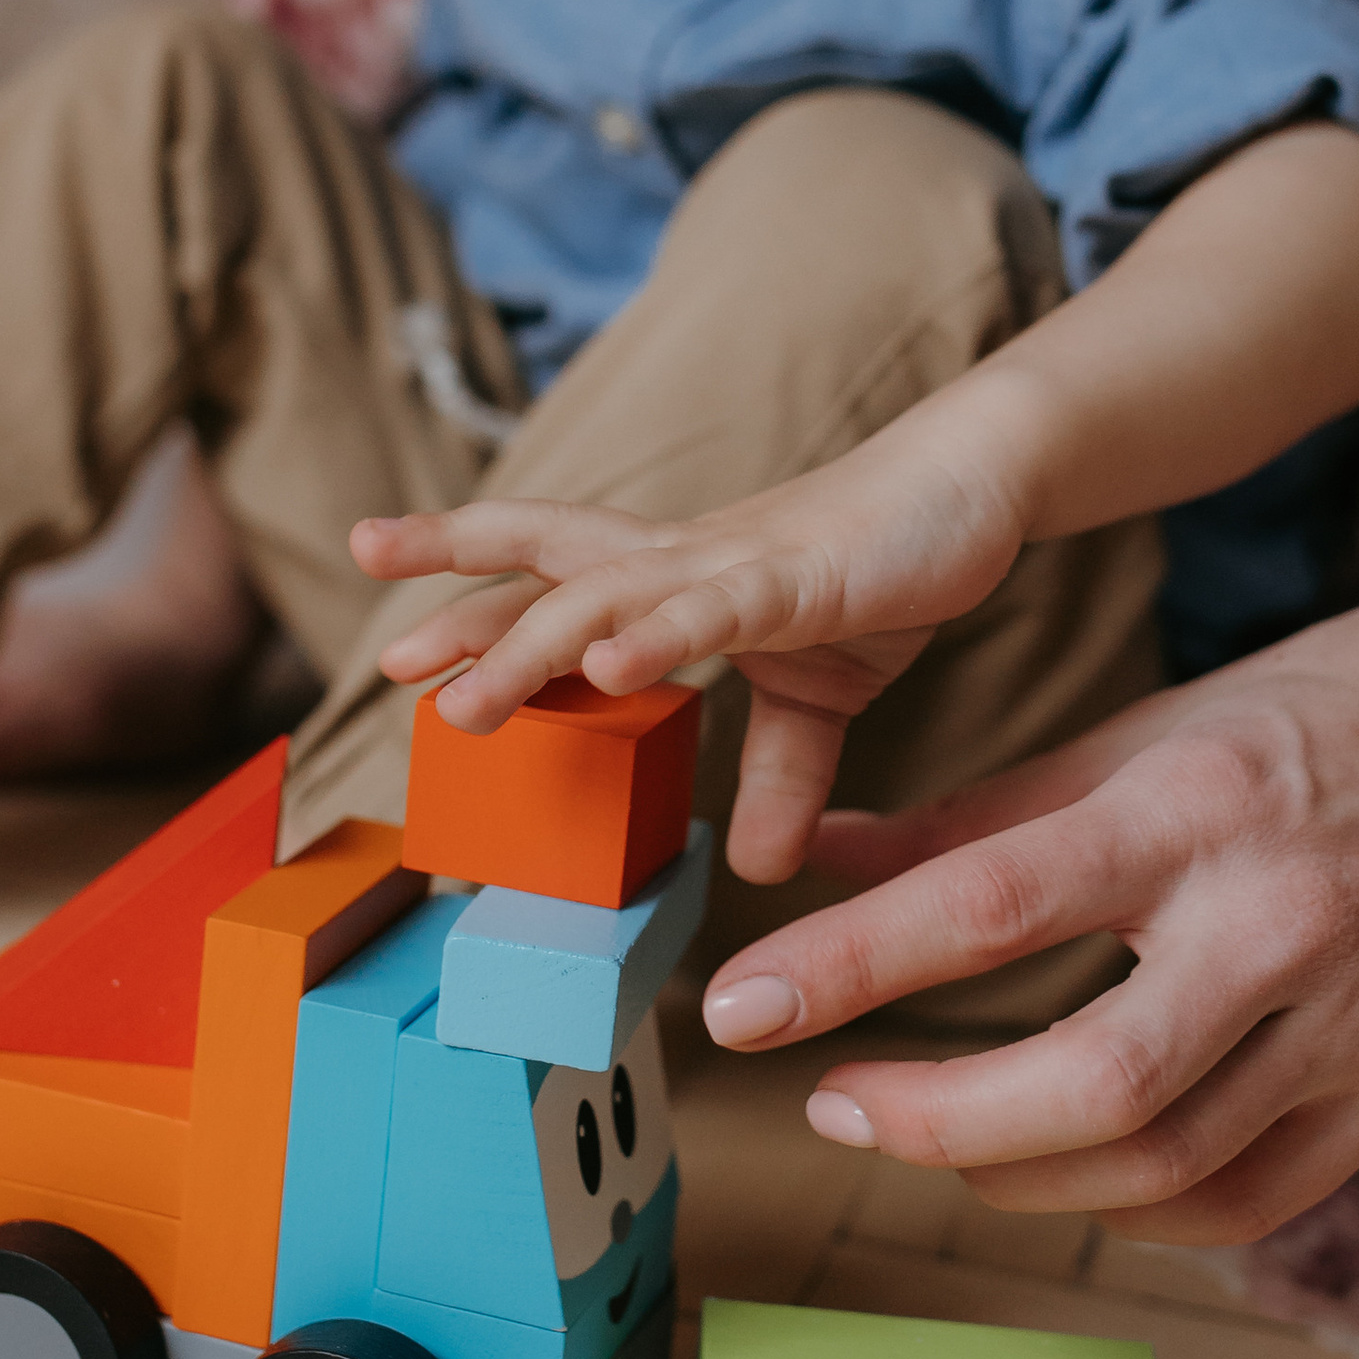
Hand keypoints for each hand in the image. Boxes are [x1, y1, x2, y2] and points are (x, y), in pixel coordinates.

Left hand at [350, 434, 1026, 879]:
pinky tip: (608, 664)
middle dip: (459, 601)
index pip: (549, 571)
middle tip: (387, 660)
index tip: (389, 612)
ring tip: (465, 701)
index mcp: (675, 578)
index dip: (467, 583)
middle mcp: (680, 560)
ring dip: (529, 648)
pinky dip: (659, 635)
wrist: (971, 491)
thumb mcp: (819, 699)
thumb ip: (777, 776)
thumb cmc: (879, 570)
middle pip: (544, 563)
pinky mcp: (797, 579)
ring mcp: (732, 565)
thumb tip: (758, 867)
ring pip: (605, 594)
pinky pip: (715, 610)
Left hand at [691, 561, 1358, 1239]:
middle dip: (933, 1118)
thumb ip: (978, 809)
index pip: (993, 905)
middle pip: (1087, 1081)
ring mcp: (1356, 1018)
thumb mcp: (1149, 725)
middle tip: (836, 1106)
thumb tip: (813, 855)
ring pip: (1162, 1164)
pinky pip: (1248, 1199)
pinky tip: (1068, 1174)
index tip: (740, 1008)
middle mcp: (1282, 921)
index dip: (849, 967)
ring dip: (1017, 1174)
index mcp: (1202, 805)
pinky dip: (1135, 1208)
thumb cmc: (1330, 710)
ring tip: (933, 1137)